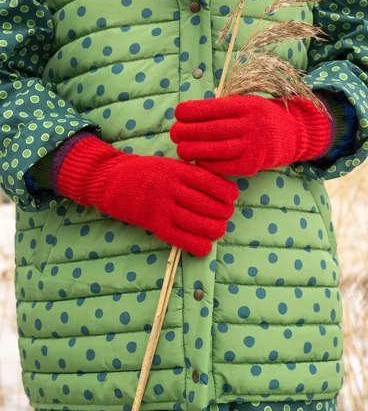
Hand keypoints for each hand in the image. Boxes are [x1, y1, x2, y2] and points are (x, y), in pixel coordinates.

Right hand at [56, 136, 237, 256]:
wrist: (112, 182)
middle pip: (210, 206)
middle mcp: (172, 188)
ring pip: (200, 225)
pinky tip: (204, 245)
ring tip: (216, 229)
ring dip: (215, 230)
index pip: (212, 183)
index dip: (228, 193)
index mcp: (178, 170)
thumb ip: (191, 175)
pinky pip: (183, 240)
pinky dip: (199, 245)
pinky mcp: (155, 225)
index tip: (231, 197)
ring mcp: (163, 208)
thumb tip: (220, 191)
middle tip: (224, 215)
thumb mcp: (170, 164)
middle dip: (224, 214)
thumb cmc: (145, 172)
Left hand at [170, 95, 331, 175]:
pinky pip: (227, 166)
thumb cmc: (261, 118)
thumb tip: (191, 114)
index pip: (217, 108)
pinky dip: (210, 164)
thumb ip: (225, 109)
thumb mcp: (248, 104)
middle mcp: (253, 125)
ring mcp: (255, 146)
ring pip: (220, 149)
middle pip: (215, 129)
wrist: (293, 135)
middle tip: (173, 133)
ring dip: (196, 150)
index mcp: (248, 106)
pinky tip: (198, 161)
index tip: (178, 112)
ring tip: (180, 149)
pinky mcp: (254, 164)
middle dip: (190, 131)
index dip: (195, 111)